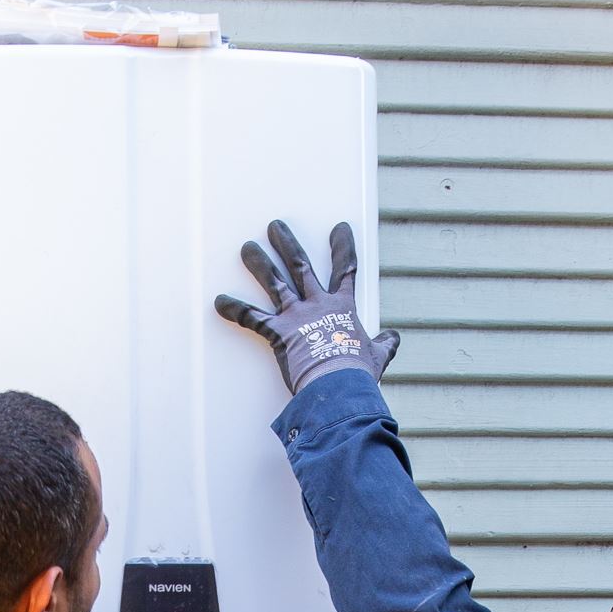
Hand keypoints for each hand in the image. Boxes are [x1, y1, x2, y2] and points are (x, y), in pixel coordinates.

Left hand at [215, 219, 399, 394]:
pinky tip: (219, 301)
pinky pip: (252, 318)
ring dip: (259, 264)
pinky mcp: (279, 333)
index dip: (343, 247)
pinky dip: (235, 309)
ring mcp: (296, 316)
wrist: (339, 385)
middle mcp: (317, 304)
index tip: (339, 228)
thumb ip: (385, 344)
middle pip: (301, 265)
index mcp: (342, 307)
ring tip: (247, 248)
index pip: (345, 269)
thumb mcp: (378, 356)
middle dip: (287, 243)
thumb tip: (393, 339)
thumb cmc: (358, 373)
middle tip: (275, 226)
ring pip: (275, 283)